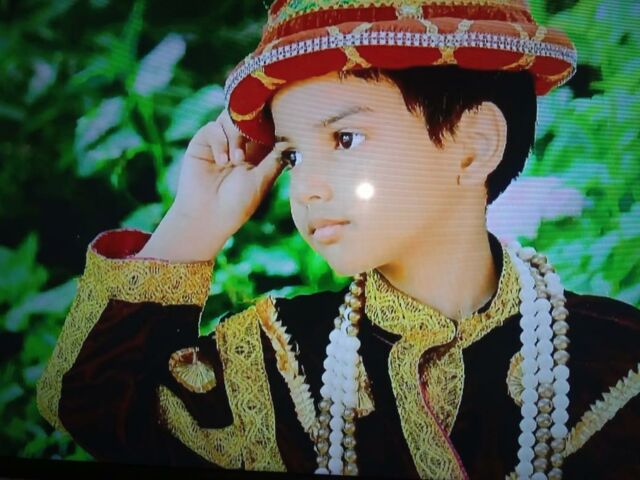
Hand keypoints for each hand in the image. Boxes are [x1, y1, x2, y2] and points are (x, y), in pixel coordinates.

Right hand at [137, 109, 285, 261]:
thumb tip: (292, 141)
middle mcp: (241, 143)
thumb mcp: (262, 180)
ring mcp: (222, 141)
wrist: (208, 215)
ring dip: (236, 136)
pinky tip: (222, 162)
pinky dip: (220, 141)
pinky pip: (214, 128)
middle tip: (254, 140)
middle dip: (253, 125)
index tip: (278, 119)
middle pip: (249, 117)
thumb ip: (275, 158)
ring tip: (236, 161)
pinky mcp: (204, 142)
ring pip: (232, 119)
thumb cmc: (238, 203)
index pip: (268, 127)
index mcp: (260, 152)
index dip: (272, 121)